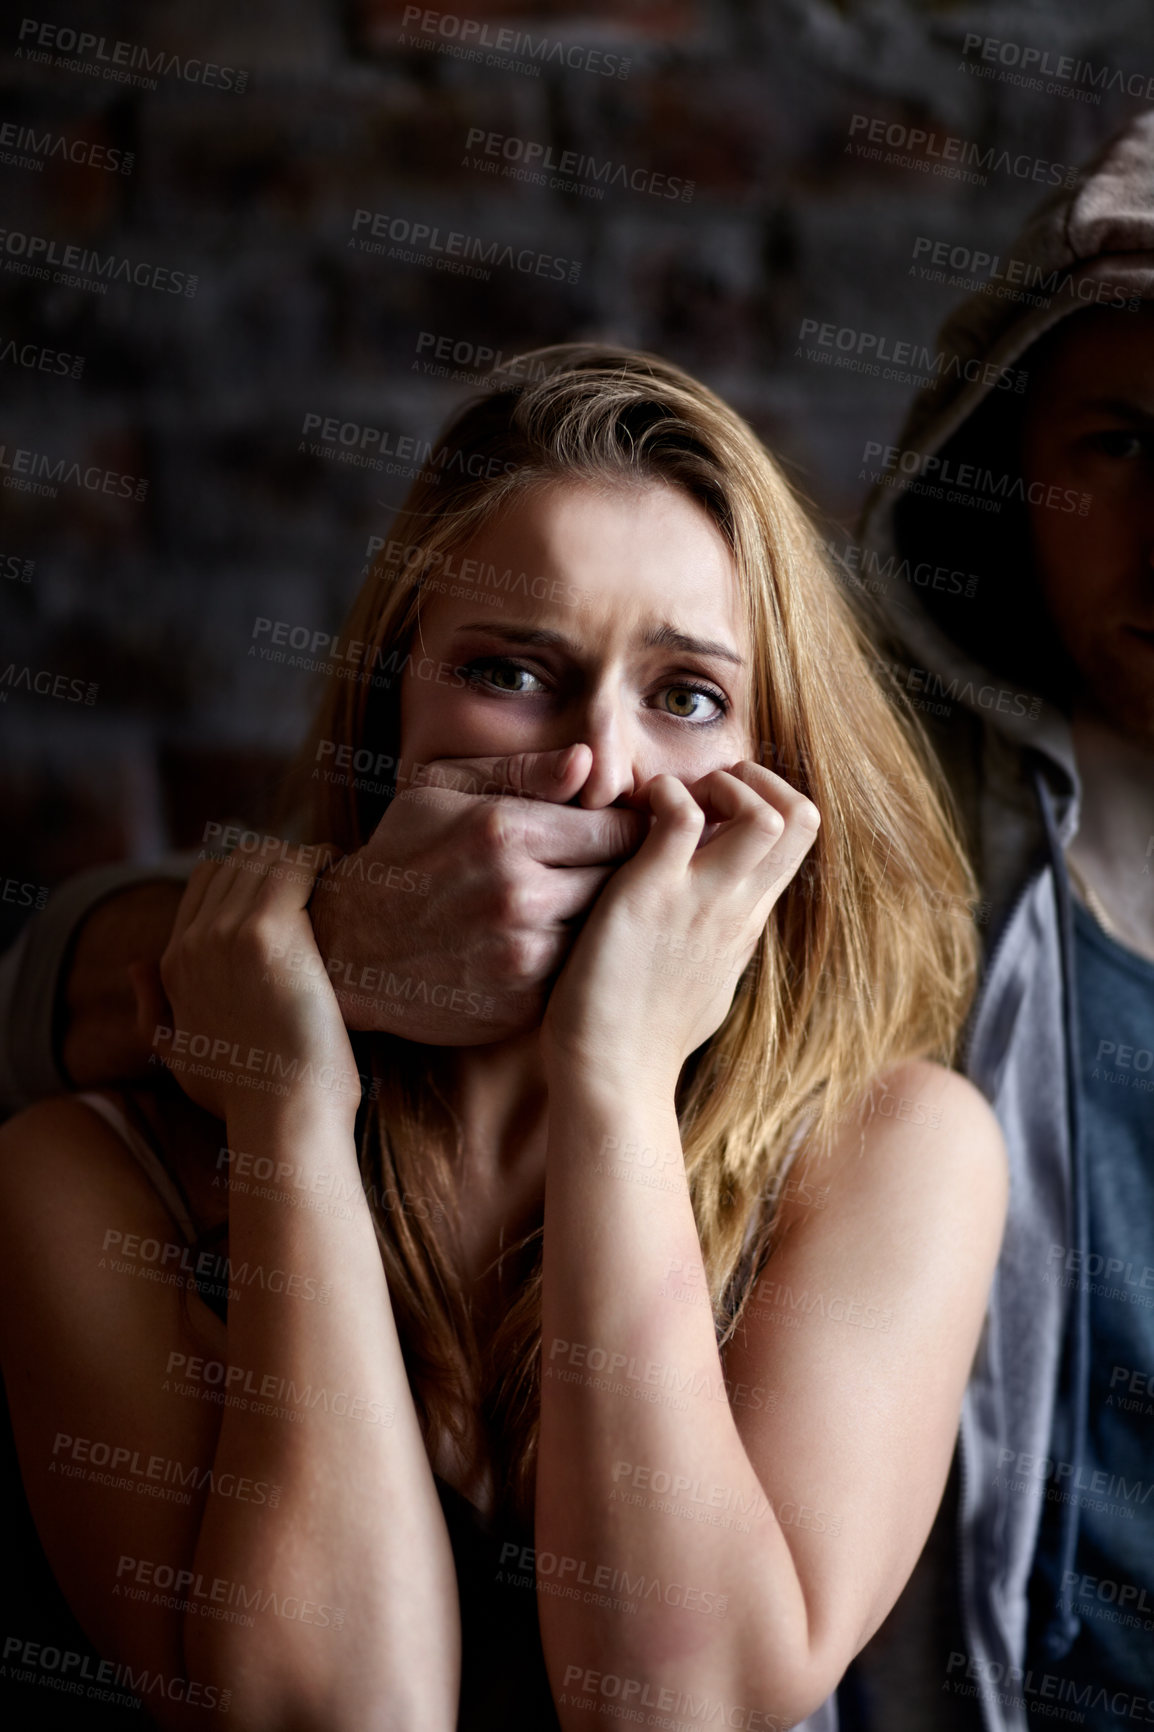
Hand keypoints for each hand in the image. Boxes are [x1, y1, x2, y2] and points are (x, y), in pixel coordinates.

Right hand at [137, 843, 361, 1127]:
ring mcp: (228, 933)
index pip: (205, 881)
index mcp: (173, 964)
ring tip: (330, 871)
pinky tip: (339, 869)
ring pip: (262, 856)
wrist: (282, 1116)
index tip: (289, 884)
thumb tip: (135, 963)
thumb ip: (152, 1011)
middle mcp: (194, 941)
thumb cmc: (245, 1099)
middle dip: (276, 858)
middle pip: (234, 860)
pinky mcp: (269, 932)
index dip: (249, 873)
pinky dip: (319, 858)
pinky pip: (294, 865)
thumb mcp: (178, 1058)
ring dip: (299, 856)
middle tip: (315, 873)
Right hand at [310, 745, 647, 1043]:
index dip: (627, 832)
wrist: (346, 946)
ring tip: (574, 909)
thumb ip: (521, 770)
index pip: (618, 831)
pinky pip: (576, 975)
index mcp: (505, 830)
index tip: (621, 835)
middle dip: (618, 876)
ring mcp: (521, 954)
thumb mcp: (443, 789)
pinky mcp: (520, 1003)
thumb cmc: (401, 854)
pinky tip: (546, 945)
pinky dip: (570, 962)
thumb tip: (587, 759)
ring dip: (596, 922)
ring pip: (602, 931)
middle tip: (604, 873)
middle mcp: (518, 893)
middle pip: (618, 882)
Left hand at [540, 762, 820, 1092]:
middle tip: (704, 792)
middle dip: (759, 781)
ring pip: (765, 814)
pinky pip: (682, 814)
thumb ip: (719, 943)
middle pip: (803, 818)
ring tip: (674, 800)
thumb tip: (723, 928)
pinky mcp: (652, 895)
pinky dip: (663, 796)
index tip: (717, 808)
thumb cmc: (643, 1040)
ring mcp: (702, 900)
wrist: (612, 1079)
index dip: (768, 803)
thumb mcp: (705, 983)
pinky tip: (634, 815)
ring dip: (720, 785)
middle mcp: (738, 907)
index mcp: (748, 922)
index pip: (799, 841)